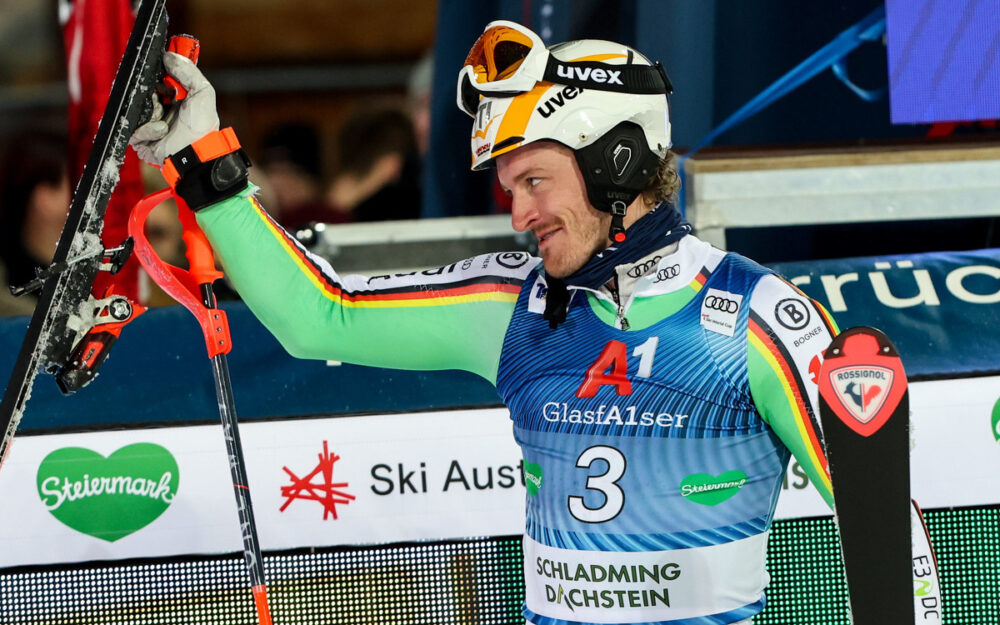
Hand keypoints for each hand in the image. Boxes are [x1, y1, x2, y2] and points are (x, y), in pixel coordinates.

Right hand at [130, 51, 219, 165]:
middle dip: (151, 91)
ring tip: (163, 115)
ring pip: (136, 107)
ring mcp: (149, 123)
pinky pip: (134, 127)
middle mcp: (161, 110)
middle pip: (143, 91)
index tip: (159, 67)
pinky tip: (162, 131)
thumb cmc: (202, 126)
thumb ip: (188, 71)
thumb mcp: (202, 92)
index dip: (157, 72)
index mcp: (175, 99)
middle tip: (161, 95)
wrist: (195, 152)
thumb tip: (170, 54)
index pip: (158, 78)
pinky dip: (148, 127)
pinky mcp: (140, 138)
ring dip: (151, 110)